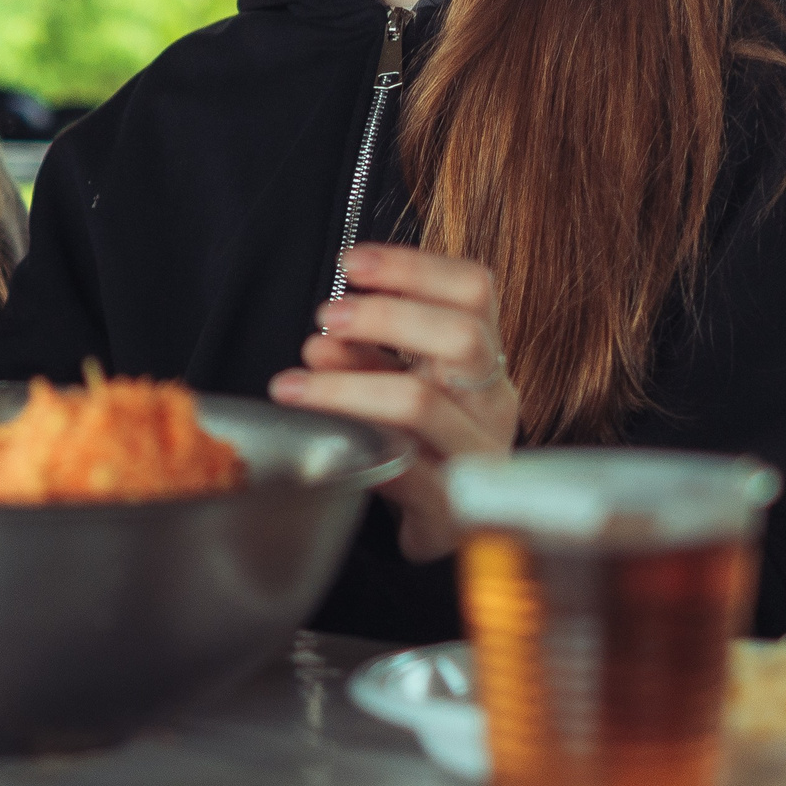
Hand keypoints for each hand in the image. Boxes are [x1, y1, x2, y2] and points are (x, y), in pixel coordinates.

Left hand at [268, 243, 517, 562]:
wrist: (445, 523)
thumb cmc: (419, 439)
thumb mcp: (397, 382)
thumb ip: (368, 353)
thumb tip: (327, 336)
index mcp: (484, 360)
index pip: (474, 290)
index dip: (414, 267)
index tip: (352, 262)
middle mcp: (492, 403)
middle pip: (461, 337)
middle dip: (386, 317)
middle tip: (327, 317)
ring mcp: (477, 456)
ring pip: (420, 403)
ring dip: (346, 384)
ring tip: (294, 383)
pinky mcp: (450, 511)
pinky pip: (409, 475)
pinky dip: (363, 448)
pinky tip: (326, 442)